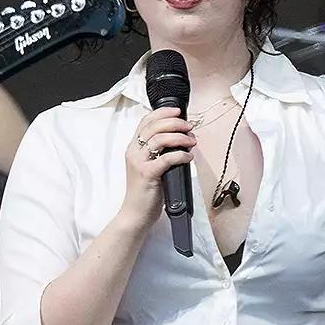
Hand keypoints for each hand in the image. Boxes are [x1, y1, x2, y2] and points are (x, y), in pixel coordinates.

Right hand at [120, 106, 195, 226]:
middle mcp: (134, 152)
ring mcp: (139, 163)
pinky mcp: (147, 174)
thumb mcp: (149, 167)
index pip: (145, 122)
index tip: (178, 111)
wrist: (135, 214)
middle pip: (153, 127)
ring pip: (159, 139)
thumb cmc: (146, 191)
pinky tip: (188, 157)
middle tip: (189, 127)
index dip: (162, 113)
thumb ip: (159, 153)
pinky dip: (180, 155)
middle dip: (175, 123)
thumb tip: (181, 140)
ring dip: (179, 137)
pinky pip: (166, 158)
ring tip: (191, 141)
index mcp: (133, 148)